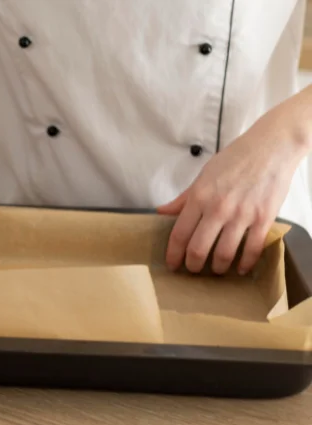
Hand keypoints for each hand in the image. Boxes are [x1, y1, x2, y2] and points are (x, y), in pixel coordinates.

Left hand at [157, 105, 307, 274]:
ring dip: (218, 267)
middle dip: (192, 265)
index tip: (172, 264)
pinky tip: (241, 268)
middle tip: (192, 270)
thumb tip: (161, 212)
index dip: (173, 254)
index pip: (179, 234)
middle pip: (198, 248)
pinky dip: (245, 263)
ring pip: (224, 253)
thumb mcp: (203, 176)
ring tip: (216, 270)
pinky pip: (252, 249)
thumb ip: (183, 198)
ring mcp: (241, 215)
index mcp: (199, 197)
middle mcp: (217, 208)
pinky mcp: (263, 218)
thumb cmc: (235, 159)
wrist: (270, 147)